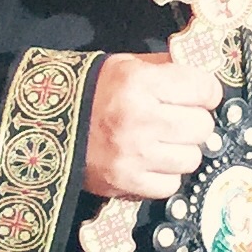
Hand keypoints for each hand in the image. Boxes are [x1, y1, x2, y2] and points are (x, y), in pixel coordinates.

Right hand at [84, 52, 222, 198]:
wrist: (46, 125)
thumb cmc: (90, 92)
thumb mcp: (126, 66)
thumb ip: (166, 68)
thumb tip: (203, 78)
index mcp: (140, 82)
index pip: (204, 89)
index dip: (206, 92)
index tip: (200, 95)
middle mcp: (140, 118)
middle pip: (203, 126)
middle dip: (195, 122)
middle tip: (178, 120)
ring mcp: (135, 154)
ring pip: (192, 158)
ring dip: (182, 151)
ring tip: (163, 143)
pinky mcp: (127, 181)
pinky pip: (171, 184)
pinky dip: (165, 175)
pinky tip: (151, 163)